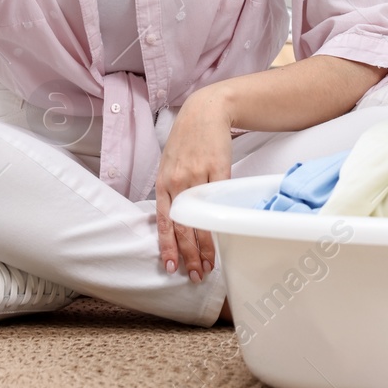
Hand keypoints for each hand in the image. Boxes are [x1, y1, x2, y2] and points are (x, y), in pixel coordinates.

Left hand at [155, 85, 233, 283]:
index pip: (163, 222)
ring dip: (206, 246)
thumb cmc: (186, 140)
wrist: (205, 112)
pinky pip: (219, 201)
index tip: (171, 266)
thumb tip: (173, 219)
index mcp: (163, 183)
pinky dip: (221, 221)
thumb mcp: (169, 164)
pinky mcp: (218, 170)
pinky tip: (224, 236)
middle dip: (188, 255)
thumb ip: (170, 190)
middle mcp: (178, 182)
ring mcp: (198, 176)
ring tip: (210, 265)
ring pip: (201, 220)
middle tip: (195, 275)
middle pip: (183, 227)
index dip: (167, 246)